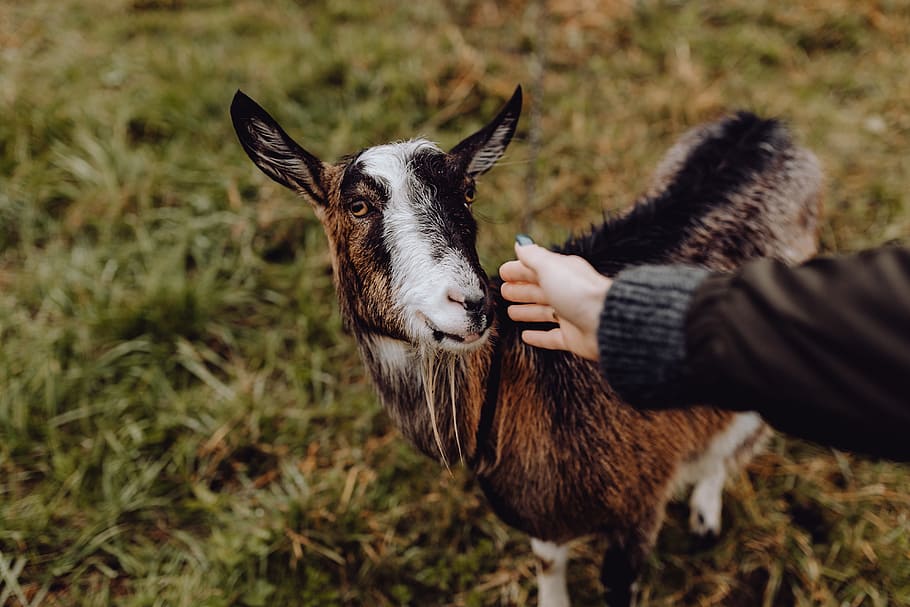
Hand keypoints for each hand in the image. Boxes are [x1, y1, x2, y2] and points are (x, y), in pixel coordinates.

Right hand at [499, 241, 611, 359]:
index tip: (502, 273)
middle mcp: (566, 292)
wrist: (605, 321)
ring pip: (543, 312)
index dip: (517, 271)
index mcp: (562, 272)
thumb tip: (520, 242)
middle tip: (503, 292)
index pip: (534, 269)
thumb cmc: (579, 291)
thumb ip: (533, 256)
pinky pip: (551, 337)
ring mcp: (569, 315)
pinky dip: (538, 336)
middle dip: (520, 290)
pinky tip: (526, 336)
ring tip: (511, 312)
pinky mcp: (571, 337)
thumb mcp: (551, 267)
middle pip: (538, 290)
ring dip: (527, 311)